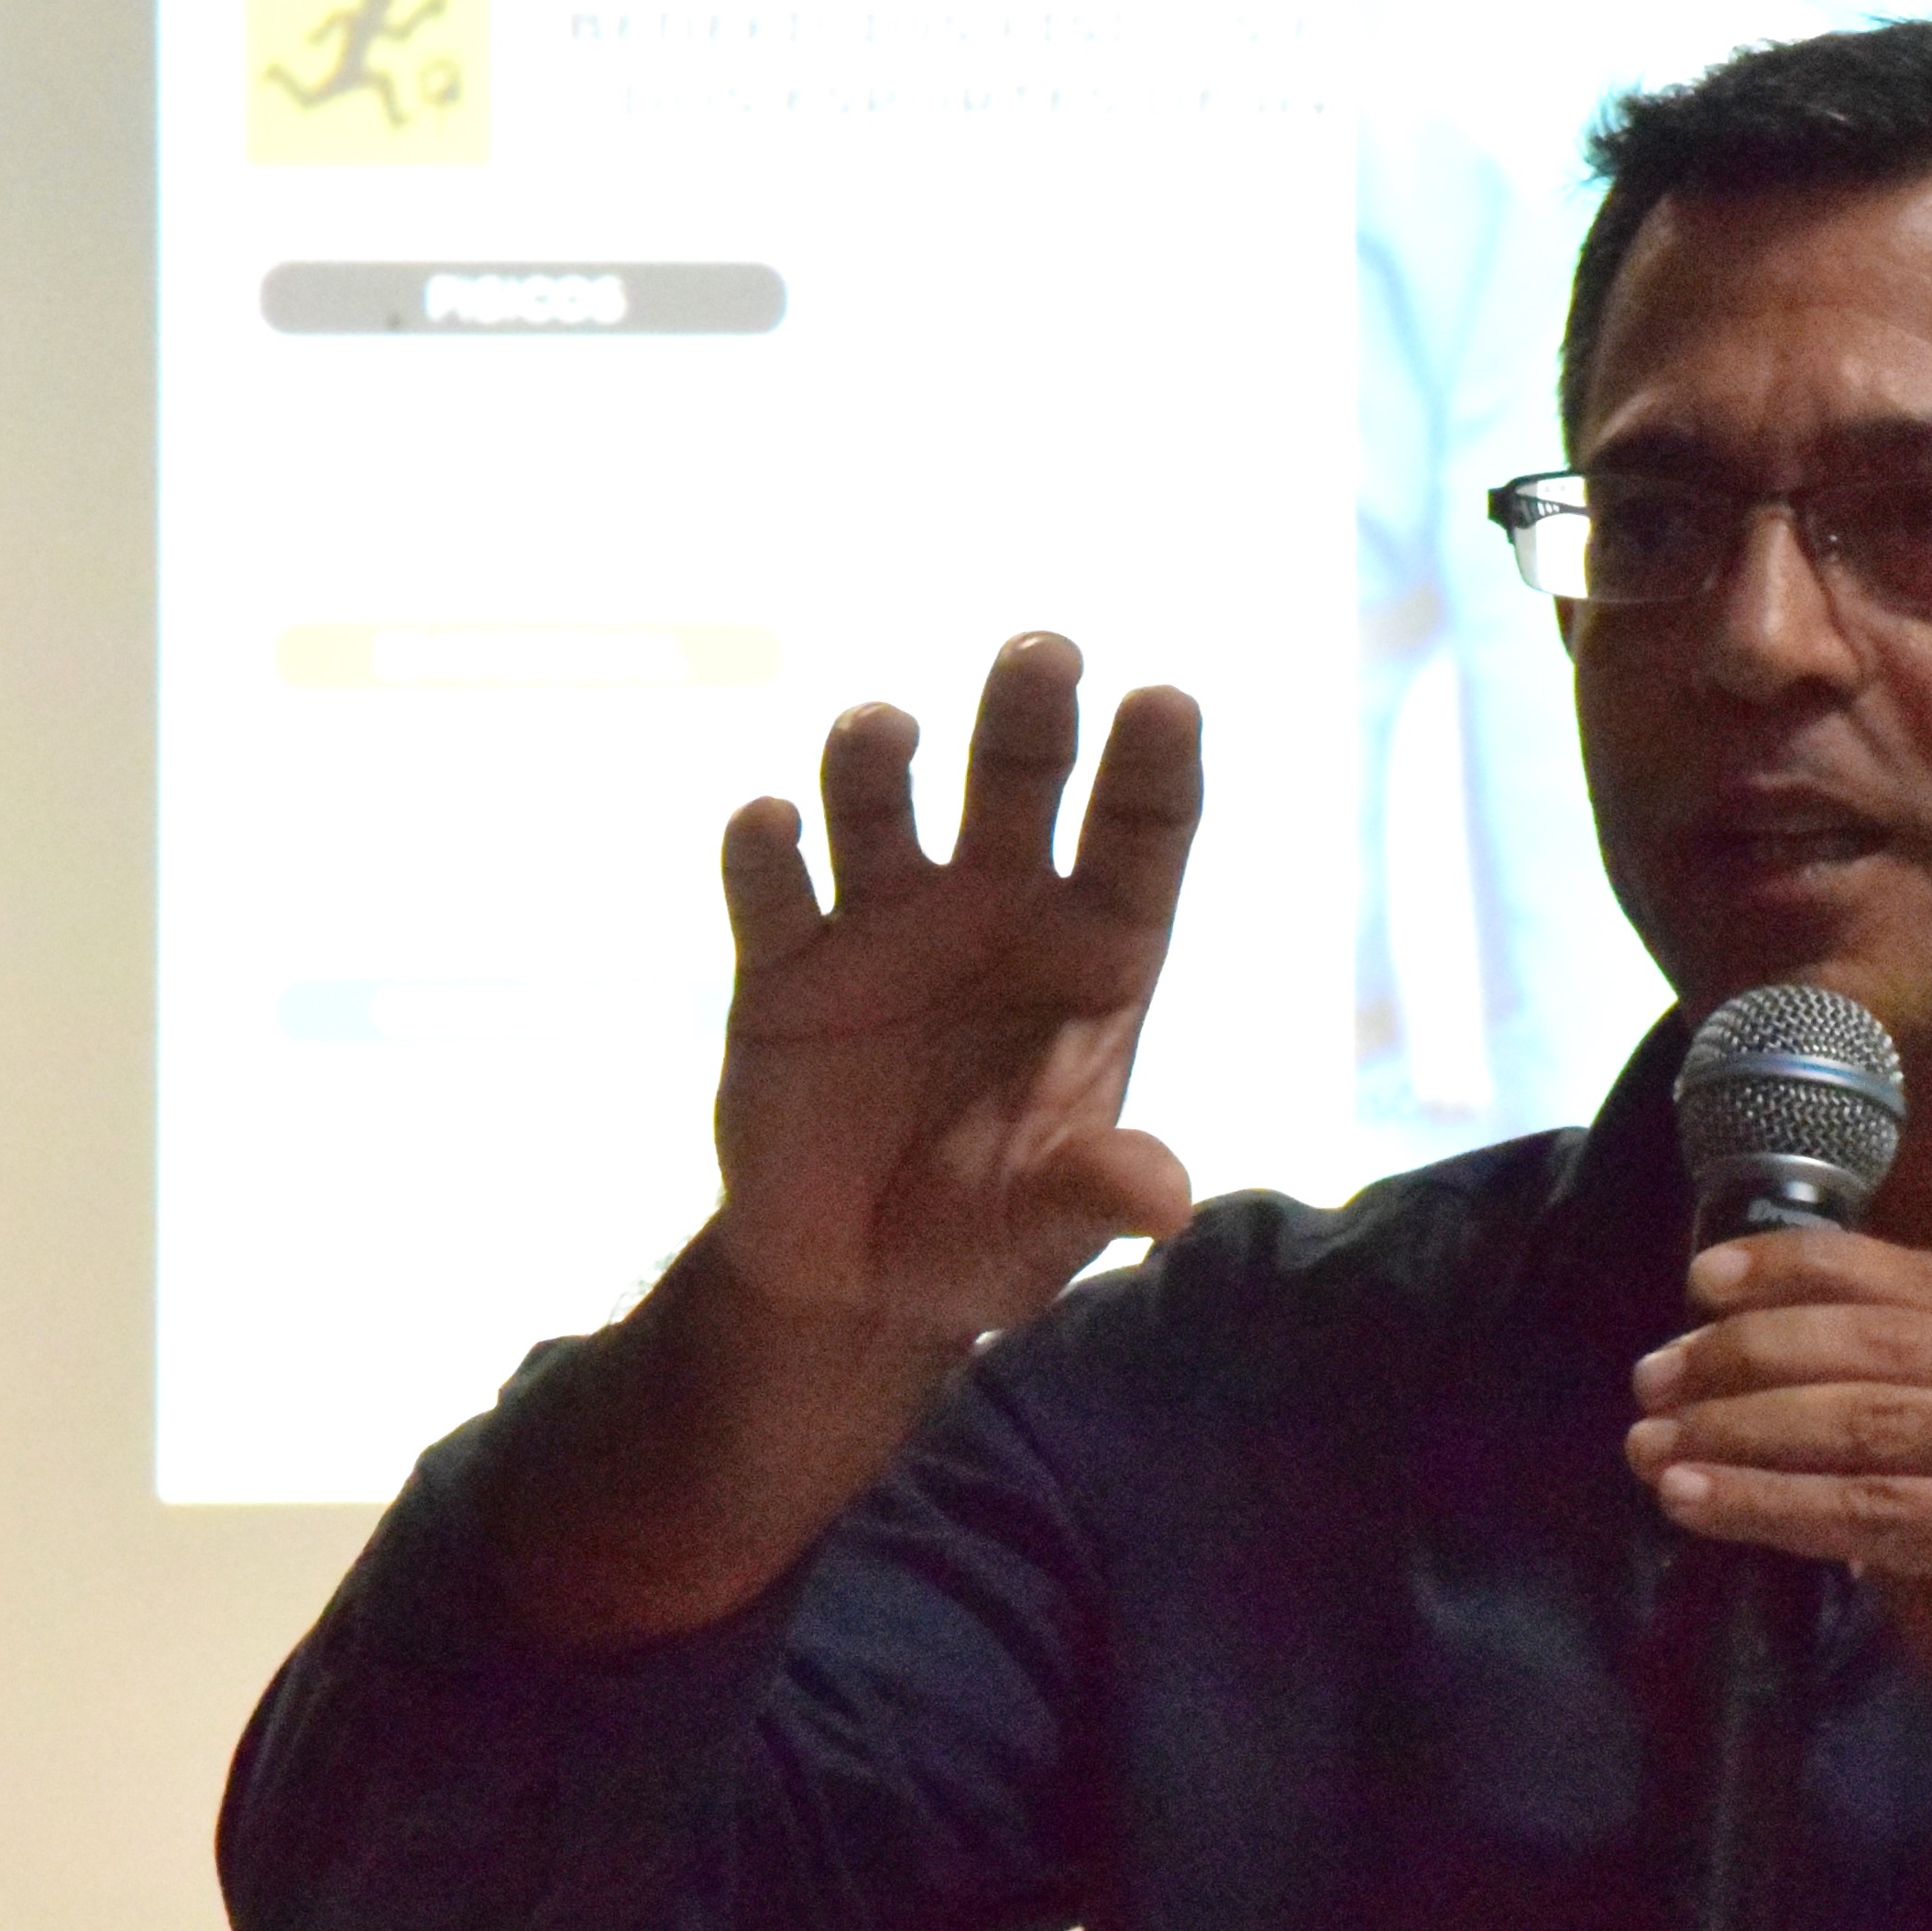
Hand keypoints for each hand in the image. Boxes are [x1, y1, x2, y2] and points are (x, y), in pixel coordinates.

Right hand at [706, 635, 1203, 1352]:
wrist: (850, 1280)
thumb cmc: (983, 1236)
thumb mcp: (1044, 1235)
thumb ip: (1092, 1196)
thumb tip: (1164, 1197)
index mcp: (1093, 957)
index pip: (1139, 836)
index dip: (1154, 766)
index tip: (1166, 699)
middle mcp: (994, 913)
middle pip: (1017, 782)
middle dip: (1026, 713)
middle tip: (1041, 650)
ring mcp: (884, 925)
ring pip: (882, 806)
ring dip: (877, 760)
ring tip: (883, 730)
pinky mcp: (781, 967)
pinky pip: (771, 889)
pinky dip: (765, 849)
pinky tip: (769, 824)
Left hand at [1625, 1231, 1931, 1857]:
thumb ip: (1907, 1411)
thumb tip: (1749, 1372)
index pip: (1917, 1277)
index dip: (1800, 1268)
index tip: (1702, 1280)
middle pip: (1879, 1344)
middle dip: (1747, 1354)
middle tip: (1652, 1381)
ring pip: (1864, 1423)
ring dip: (1738, 1431)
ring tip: (1649, 1446)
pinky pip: (1868, 1514)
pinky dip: (1767, 1503)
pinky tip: (1696, 1503)